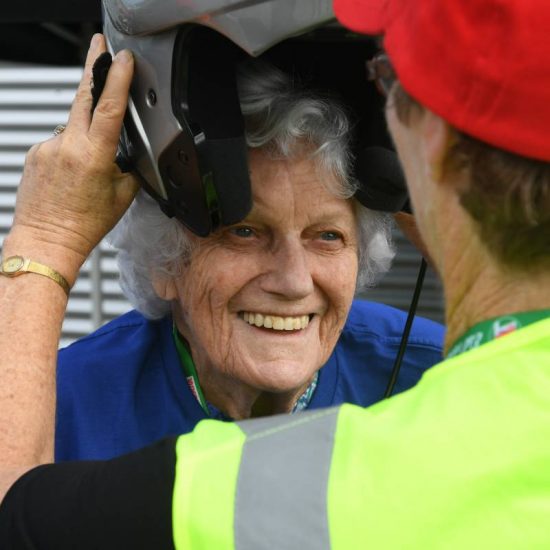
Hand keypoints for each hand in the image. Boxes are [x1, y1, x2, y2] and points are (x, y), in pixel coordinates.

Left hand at [6, 34, 138, 283]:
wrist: (47, 240)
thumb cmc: (83, 225)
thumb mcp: (122, 197)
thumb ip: (126, 169)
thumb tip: (124, 155)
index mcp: (92, 156)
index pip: (108, 108)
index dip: (117, 78)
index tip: (123, 58)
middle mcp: (66, 146)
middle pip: (82, 96)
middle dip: (93, 67)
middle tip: (99, 44)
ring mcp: (47, 147)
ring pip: (72, 124)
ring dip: (84, 128)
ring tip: (91, 162)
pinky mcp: (35, 152)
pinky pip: (59, 141)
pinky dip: (71, 148)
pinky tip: (74, 172)